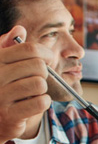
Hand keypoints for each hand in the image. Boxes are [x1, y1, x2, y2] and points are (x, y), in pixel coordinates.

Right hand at [0, 26, 53, 143]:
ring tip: (31, 93)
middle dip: (43, 73)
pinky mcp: (10, 114)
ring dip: (41, 89)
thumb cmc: (3, 87)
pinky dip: (43, 103)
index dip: (45, 53)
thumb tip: (19, 29)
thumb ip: (8, 46)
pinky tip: (32, 104)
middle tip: (36, 79)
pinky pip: (41, 102)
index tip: (47, 59)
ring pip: (40, 84)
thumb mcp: (3, 63)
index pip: (29, 49)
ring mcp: (0, 96)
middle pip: (38, 66)